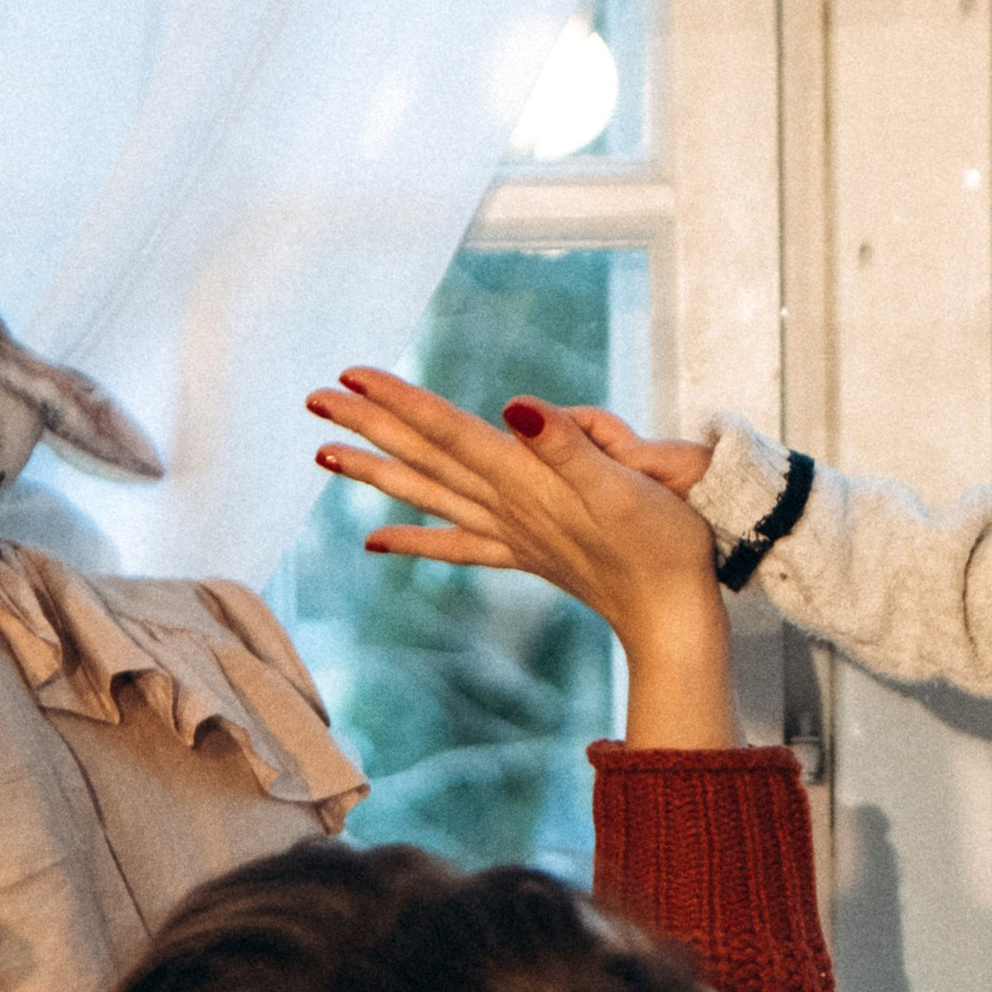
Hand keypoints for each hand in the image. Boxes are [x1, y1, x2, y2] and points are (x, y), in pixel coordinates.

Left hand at [308, 367, 733, 749]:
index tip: (353, 376)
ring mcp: (513, 533)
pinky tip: (378, 543)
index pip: (452, 432)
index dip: (403, 401)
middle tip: (316, 400)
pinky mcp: (527, 555)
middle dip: (371, 427)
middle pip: (427, 459)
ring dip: (377, 473)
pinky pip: (458, 544)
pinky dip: (416, 541)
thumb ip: (568, 444)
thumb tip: (516, 405)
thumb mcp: (624, 484)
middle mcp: (509, 507)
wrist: (675, 615)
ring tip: (325, 455)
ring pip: (431, 496)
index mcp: (527, 481)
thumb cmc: (663, 543)